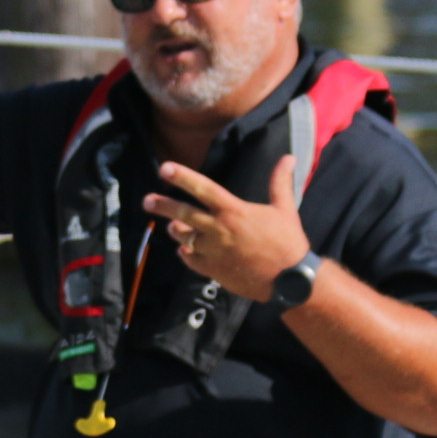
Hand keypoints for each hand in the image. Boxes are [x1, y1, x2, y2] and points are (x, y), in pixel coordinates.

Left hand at [142, 155, 312, 301]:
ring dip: (176, 231)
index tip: (164, 168)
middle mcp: (219, 230)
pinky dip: (186, 254)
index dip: (183, 177)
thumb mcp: (285, 209)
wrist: (289, 280)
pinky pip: (191, 260)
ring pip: (184, 238)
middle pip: (184, 214)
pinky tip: (184, 250)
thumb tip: (289, 156)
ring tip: (171, 227)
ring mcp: (213, 252)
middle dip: (162, 205)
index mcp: (234, 211)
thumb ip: (280, 182)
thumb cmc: (288, 242)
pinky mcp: (213, 271)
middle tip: (147, 201)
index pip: (203, 188)